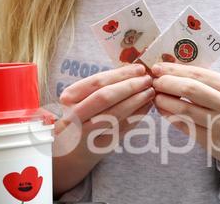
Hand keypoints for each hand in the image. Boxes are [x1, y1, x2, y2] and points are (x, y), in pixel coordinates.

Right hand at [52, 64, 155, 191]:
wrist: (69, 150)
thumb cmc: (78, 117)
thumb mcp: (79, 99)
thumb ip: (101, 86)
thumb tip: (132, 71)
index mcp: (70, 97)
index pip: (98, 81)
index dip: (121, 74)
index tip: (139, 68)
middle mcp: (75, 115)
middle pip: (106, 96)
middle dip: (130, 86)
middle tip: (148, 79)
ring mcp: (88, 132)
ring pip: (116, 113)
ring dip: (137, 101)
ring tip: (150, 92)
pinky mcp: (101, 144)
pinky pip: (123, 127)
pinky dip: (137, 115)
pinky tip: (147, 107)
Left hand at [151, 62, 219, 166]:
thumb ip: (200, 79)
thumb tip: (166, 67)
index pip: (197, 73)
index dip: (173, 70)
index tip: (156, 68)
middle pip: (190, 89)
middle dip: (166, 84)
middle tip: (154, 83)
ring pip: (184, 109)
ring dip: (164, 101)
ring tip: (156, 97)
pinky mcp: (212, 141)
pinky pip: (184, 126)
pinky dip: (169, 116)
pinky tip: (162, 111)